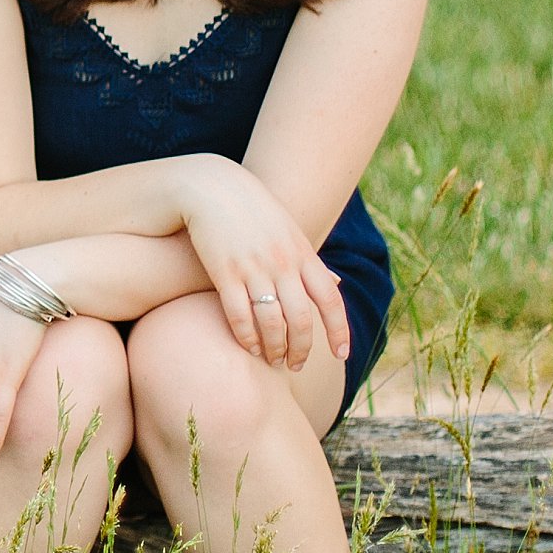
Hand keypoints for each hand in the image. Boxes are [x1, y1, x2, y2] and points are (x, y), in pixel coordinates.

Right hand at [167, 157, 349, 372]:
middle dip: (302, 349)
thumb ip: (311, 260)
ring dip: (274, 348)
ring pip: (272, 322)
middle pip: (302, 319)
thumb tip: (338, 282)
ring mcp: (254, 267)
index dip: (339, 331)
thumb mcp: (289, 231)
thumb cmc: (252, 211)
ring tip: (272, 361)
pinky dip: (247, 337)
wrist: (211, 187)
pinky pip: (240, 314)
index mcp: (303, 253)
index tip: (341, 356)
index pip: (331, 300)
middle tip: (296, 365)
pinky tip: (248, 347)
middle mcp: (283, 263)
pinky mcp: (225, 272)